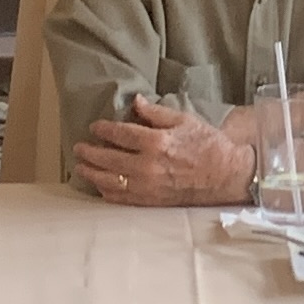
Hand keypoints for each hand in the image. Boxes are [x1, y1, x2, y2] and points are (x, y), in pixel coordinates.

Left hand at [74, 100, 251, 206]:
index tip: (94, 127)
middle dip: (89, 152)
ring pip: (109, 180)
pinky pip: (120, 198)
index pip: (118, 134)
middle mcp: (146, 165)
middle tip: (78, 148)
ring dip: (91, 173)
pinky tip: (100, 185)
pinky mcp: (150, 200)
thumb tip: (135, 103)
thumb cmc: (207, 144)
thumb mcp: (183, 120)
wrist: (224, 174)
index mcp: (155, 142)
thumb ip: (155, 113)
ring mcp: (147, 185)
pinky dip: (106, 191)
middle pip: (107, 158)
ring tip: (81, 167)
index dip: (102, 129)